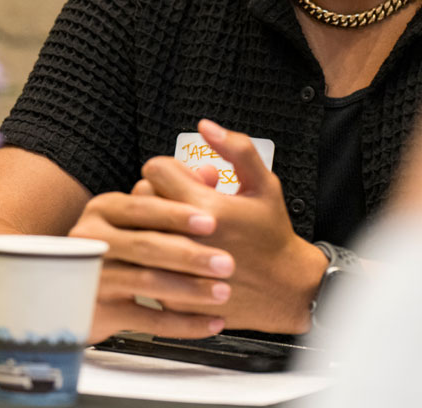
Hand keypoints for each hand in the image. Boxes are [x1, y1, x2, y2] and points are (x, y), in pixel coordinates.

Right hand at [67, 189, 233, 342]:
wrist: (83, 290)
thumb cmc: (127, 245)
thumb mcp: (145, 214)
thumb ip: (180, 189)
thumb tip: (211, 173)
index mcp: (105, 208)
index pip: (142, 207)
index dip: (177, 214)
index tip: (212, 222)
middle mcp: (92, 238)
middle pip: (145, 245)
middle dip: (190, 255)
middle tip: (227, 263)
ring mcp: (91, 276)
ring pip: (146, 282)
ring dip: (190, 289)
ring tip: (223, 292)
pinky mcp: (97, 311)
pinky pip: (146, 319)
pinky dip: (183, 323)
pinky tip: (212, 322)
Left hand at [137, 118, 328, 334]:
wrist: (283, 289)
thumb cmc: (272, 235)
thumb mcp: (264, 185)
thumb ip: (236, 149)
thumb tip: (205, 126)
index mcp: (205, 207)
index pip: (155, 170)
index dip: (172, 169)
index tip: (187, 179)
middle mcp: (185, 238)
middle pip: (141, 197)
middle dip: (161, 194)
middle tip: (187, 203)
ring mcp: (175, 269)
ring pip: (138, 231)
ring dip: (155, 224)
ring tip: (183, 228)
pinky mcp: (169, 294)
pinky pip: (144, 264)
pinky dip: (157, 256)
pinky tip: (183, 254)